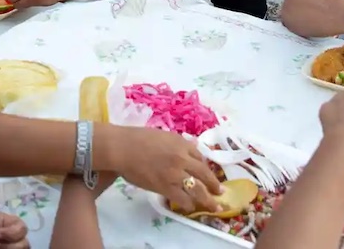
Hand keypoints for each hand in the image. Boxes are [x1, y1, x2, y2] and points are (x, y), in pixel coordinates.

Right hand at [105, 125, 223, 212]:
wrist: (122, 148)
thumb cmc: (138, 138)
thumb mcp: (163, 135)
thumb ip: (180, 142)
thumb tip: (194, 145)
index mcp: (182, 144)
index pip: (200, 157)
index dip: (206, 168)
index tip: (209, 174)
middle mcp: (182, 158)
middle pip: (204, 174)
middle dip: (214, 185)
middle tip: (221, 192)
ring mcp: (175, 174)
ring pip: (198, 189)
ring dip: (208, 200)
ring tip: (214, 207)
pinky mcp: (165, 187)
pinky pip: (182, 199)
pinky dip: (188, 204)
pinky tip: (191, 207)